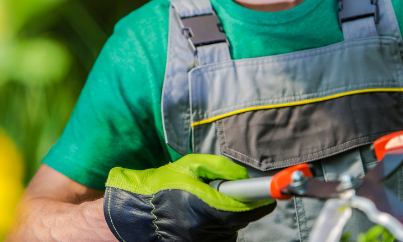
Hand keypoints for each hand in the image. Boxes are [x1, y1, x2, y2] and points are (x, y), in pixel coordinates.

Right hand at [103, 154, 275, 241]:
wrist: (132, 217)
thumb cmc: (156, 189)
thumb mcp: (186, 168)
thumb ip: (218, 169)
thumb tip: (243, 178)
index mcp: (202, 208)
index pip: (244, 209)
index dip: (259, 202)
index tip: (270, 196)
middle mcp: (204, 232)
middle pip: (239, 220)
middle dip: (237, 206)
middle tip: (218, 193)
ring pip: (229, 231)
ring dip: (224, 218)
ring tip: (200, 206)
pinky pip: (218, 238)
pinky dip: (215, 228)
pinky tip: (197, 219)